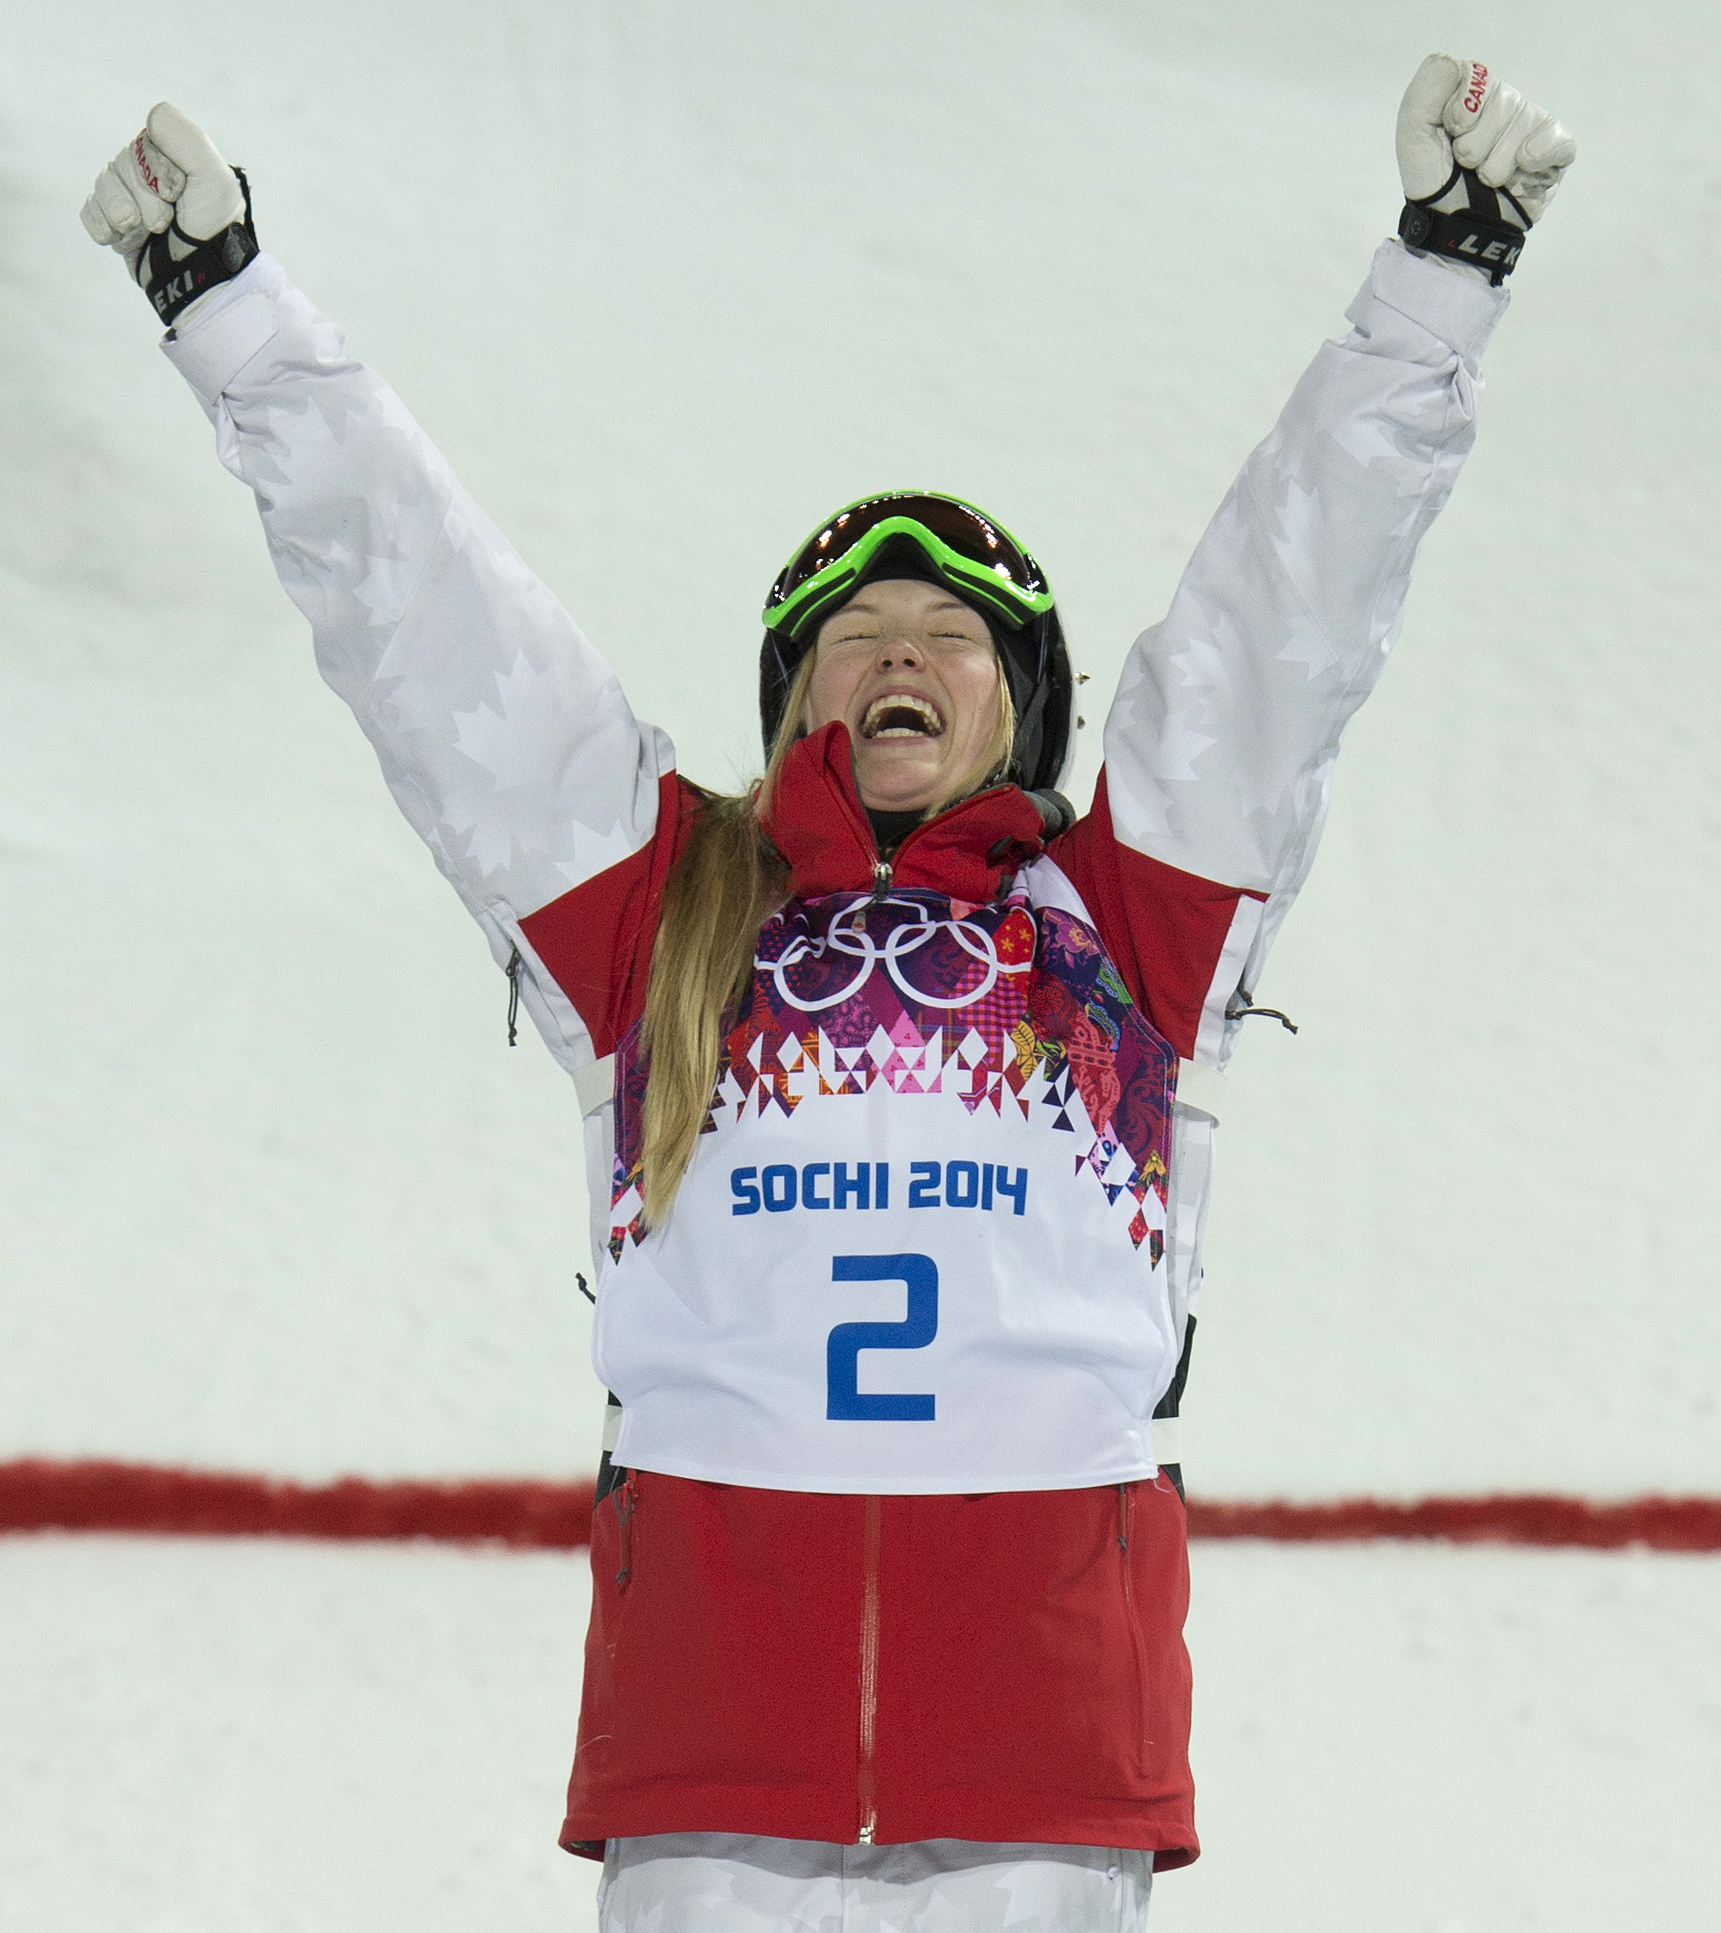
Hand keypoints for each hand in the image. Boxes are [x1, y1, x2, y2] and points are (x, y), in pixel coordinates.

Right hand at [81, 104, 247, 314]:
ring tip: (150, 233)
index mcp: (174, 157)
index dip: (160, 172)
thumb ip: (188, 140)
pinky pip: (89, 210)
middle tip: (168, 222)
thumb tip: (153, 116)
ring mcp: (130, 198)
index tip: (182, 194)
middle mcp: (151, 173)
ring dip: (126, 216)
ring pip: (103, 186)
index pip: (144, 142)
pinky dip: (104, 227)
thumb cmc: (213, 230)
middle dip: (145, 199)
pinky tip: (126, 239)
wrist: (198, 280)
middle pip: (121, 164)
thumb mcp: (215, 181)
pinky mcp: (114, 224)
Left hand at [1395, 56, 1575, 281]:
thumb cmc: (1433, 181)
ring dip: (1495, 164)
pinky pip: (1558, 141)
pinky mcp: (1555, 154)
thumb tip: (1456, 65)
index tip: (1449, 137)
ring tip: (1486, 179)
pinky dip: (1537, 157)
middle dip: (1475, 145)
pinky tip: (1521, 169)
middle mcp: (1507, 104)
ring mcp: (1533, 127)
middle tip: (1467, 166)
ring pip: (1524, 125)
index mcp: (1475, 93)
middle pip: (1502, 102)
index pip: (1476, 78)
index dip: (1458, 114)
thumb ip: (1426, 91)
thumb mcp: (1414, 133)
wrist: (1451, 230)